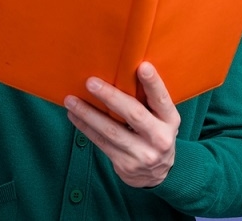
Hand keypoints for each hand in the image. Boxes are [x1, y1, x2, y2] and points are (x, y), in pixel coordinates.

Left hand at [64, 62, 180, 187]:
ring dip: (88, 114)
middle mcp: (160, 138)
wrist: (156, 174)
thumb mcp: (160, 118)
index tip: (142, 66)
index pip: (162, 99)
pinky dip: (85, 127)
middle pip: (134, 114)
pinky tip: (74, 116)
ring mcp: (143, 154)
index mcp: (170, 120)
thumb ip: (148, 101)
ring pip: (111, 131)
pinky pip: (101, 142)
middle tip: (91, 82)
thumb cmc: (154, 133)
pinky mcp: (126, 164)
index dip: (153, 83)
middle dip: (111, 96)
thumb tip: (121, 71)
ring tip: (71, 100)